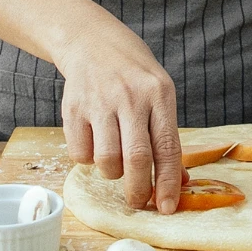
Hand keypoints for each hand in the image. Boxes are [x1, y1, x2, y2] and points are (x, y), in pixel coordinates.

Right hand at [55, 26, 184, 211]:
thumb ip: (167, 137)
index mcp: (159, 94)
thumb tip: (178, 182)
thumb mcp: (160, 95)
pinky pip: (80, 154)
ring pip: (107, 161)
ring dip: (113, 174)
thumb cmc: (134, 76)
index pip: (166, 147)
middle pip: (136, 159)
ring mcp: (99, 103)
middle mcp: (130, 98)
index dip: (168, 182)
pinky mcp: (73, 109)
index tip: (167, 207)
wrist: (93, 43)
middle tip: (139, 201)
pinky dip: (89, 161)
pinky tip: (95, 145)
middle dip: (139, 190)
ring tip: (116, 162)